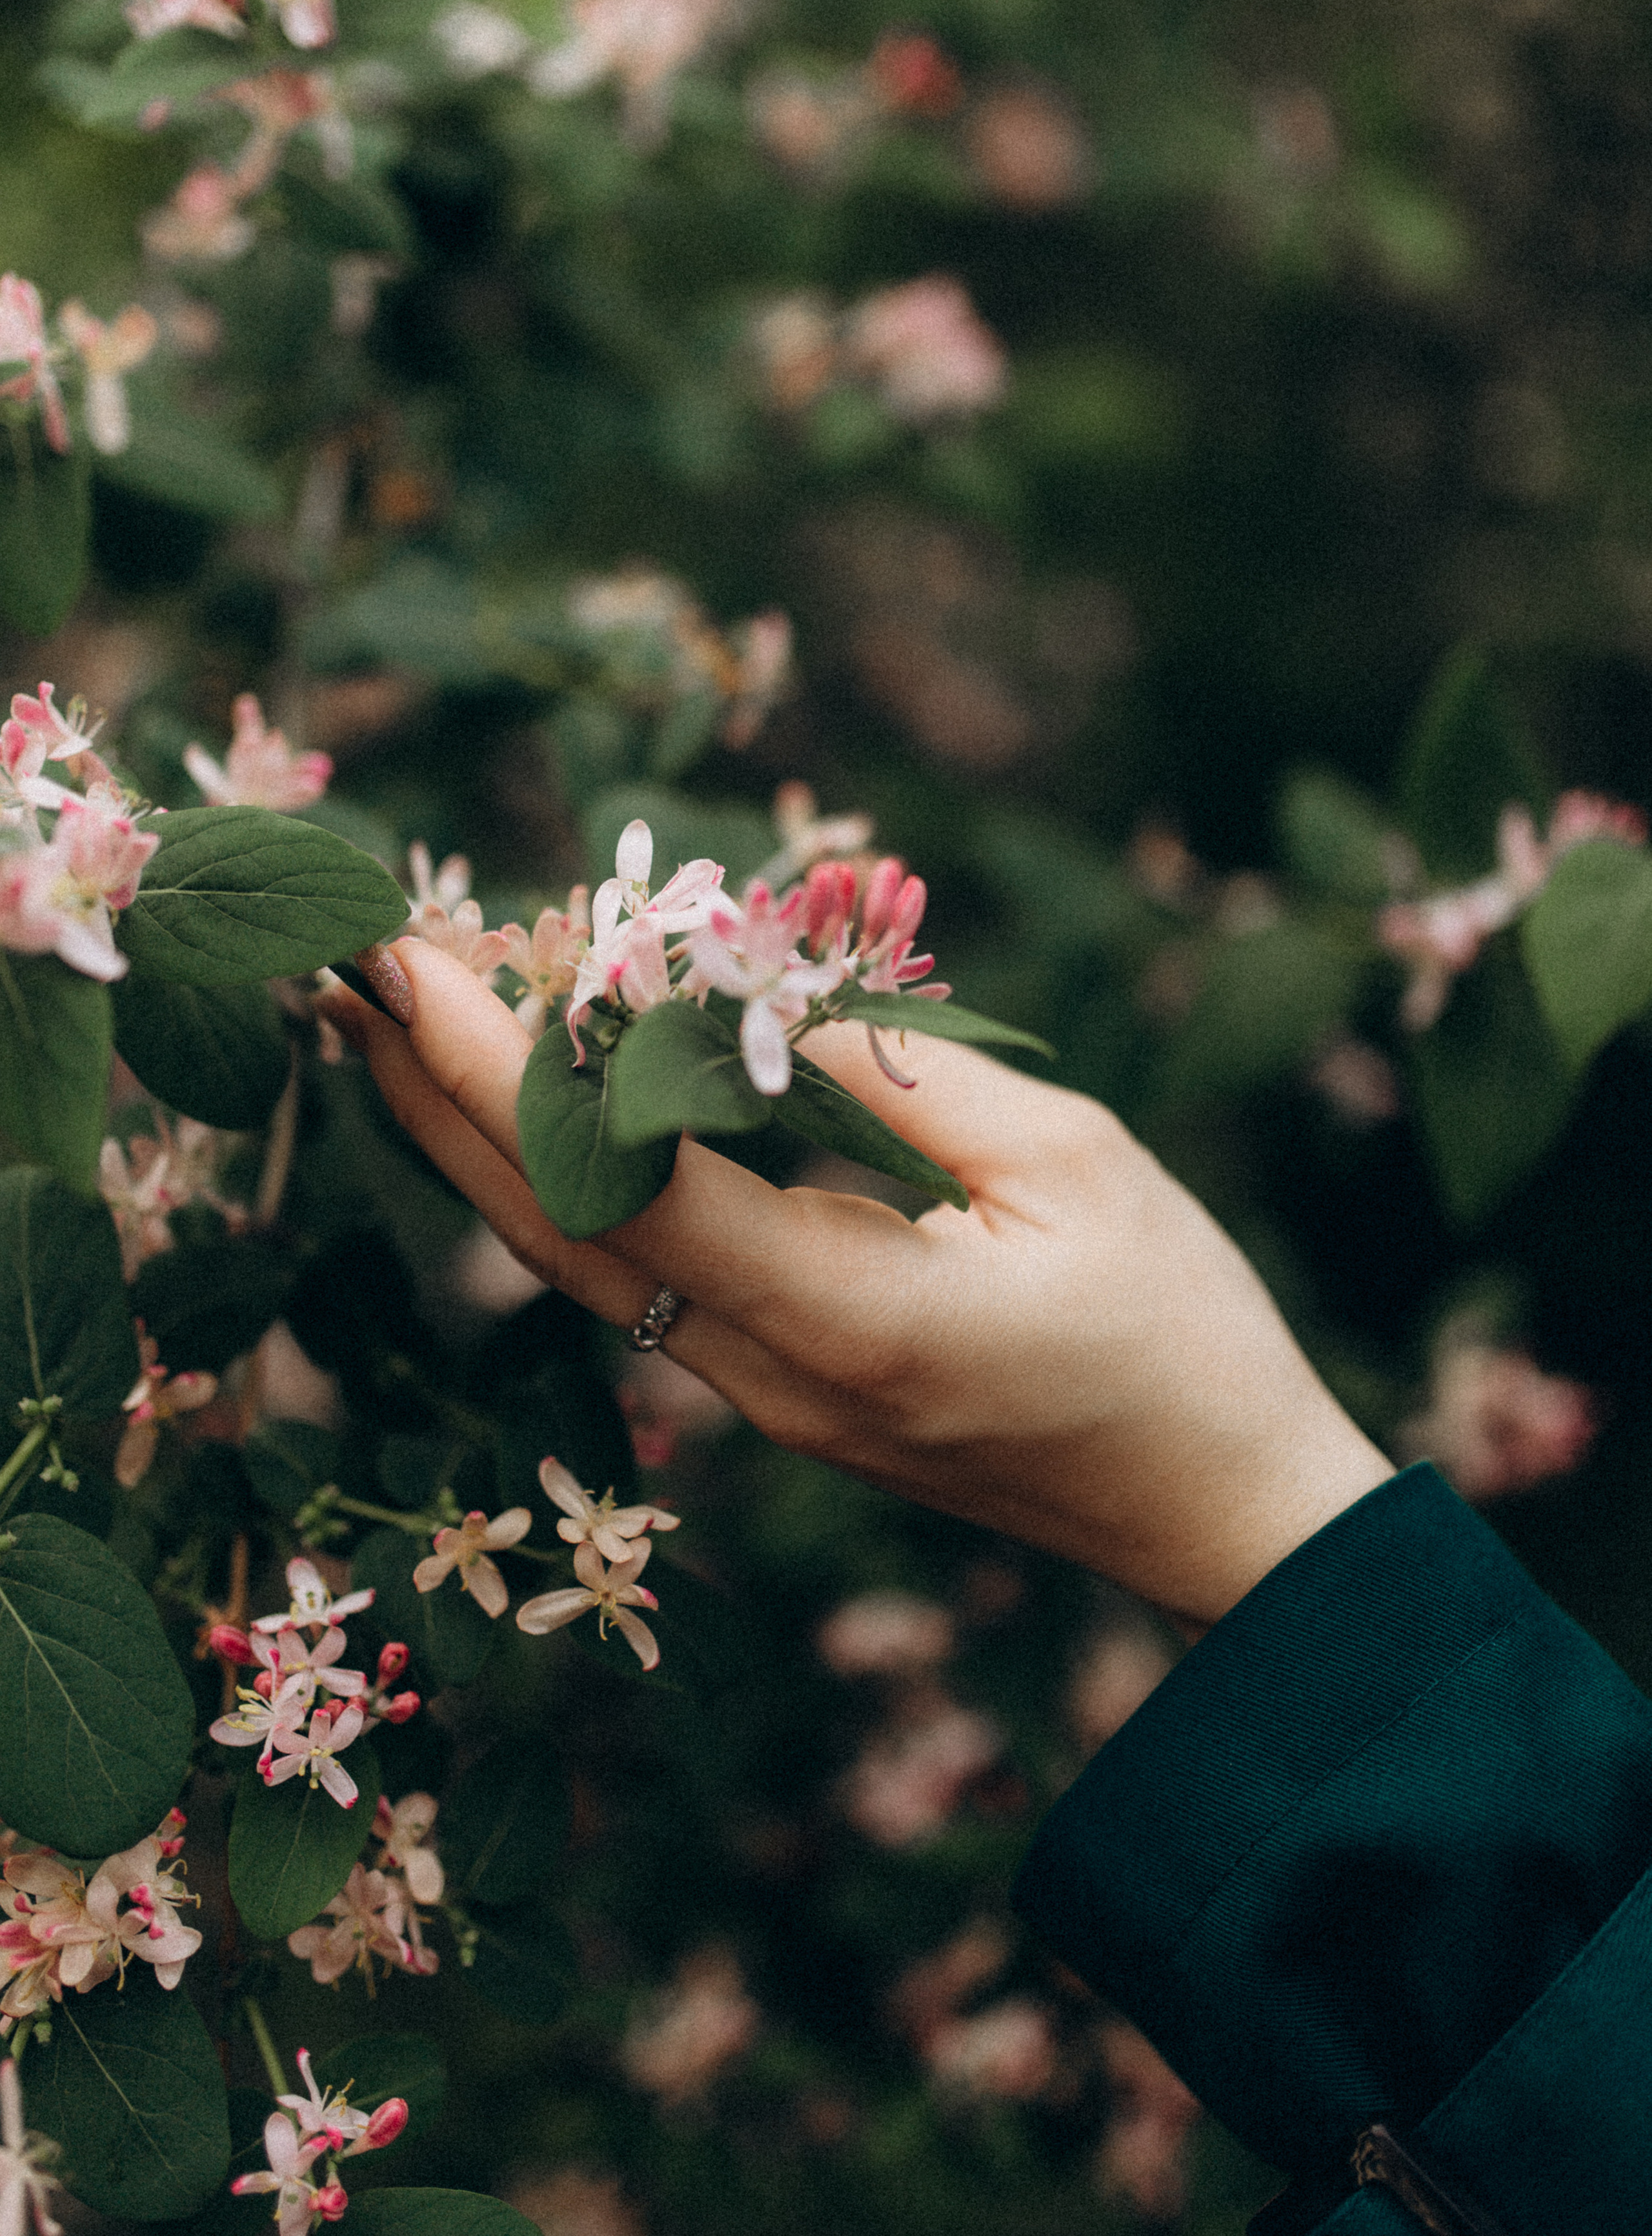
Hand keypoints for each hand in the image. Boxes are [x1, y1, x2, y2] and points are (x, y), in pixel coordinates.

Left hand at [318, 944, 1391, 1631]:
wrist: (1218, 1510)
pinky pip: (646, 1286)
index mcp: (849, 1319)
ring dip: (486, 1147)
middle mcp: (773, 1380)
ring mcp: (771, 1407)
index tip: (406, 965)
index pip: (621, 1184)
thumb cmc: (1179, 1326)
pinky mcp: (789, 1400)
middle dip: (436, 1103)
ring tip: (404, 1024)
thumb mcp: (1067, 1160)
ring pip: (584, 1270)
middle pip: (555, 1238)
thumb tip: (745, 1001)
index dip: (499, 1071)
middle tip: (346, 973)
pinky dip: (572, 1188)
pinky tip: (540, 1112)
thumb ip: (897, 1081)